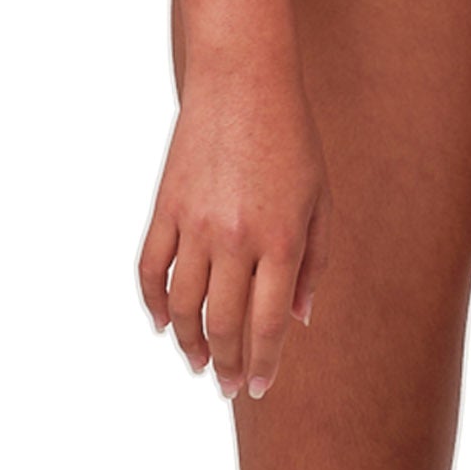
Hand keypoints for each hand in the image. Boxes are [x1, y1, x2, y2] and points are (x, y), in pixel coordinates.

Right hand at [138, 65, 330, 397]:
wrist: (242, 80)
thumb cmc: (293, 140)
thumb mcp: (320, 201)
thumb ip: (314, 264)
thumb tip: (298, 320)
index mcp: (281, 240)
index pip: (268, 323)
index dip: (263, 363)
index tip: (259, 389)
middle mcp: (235, 238)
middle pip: (223, 323)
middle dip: (226, 364)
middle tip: (228, 388)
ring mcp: (194, 224)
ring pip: (182, 304)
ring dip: (188, 342)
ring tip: (197, 363)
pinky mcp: (165, 206)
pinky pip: (150, 268)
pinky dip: (152, 301)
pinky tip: (161, 323)